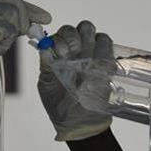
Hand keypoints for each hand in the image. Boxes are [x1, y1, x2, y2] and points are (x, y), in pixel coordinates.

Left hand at [38, 21, 113, 140]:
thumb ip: (46, 66)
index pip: (60, 34)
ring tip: (86, 63)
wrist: (80, 122)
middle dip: (73, 38)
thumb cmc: (60, 105)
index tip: (61, 54)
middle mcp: (74, 50)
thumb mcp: (47, 86)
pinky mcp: (106, 59)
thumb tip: (45, 48)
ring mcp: (90, 52)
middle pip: (76, 28)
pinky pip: (106, 43)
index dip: (61, 39)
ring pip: (90, 31)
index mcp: (57, 53)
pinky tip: (97, 68)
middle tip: (72, 54)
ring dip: (88, 43)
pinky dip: (102, 51)